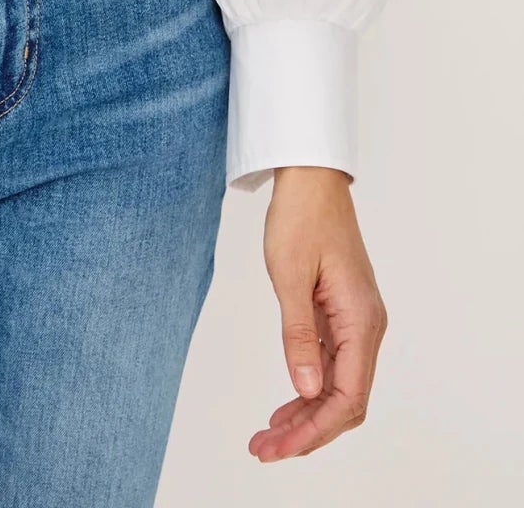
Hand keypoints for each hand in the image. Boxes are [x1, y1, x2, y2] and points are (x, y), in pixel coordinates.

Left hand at [250, 165, 387, 461]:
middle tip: (264, 450)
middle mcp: (367, 327)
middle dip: (308, 431)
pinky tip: (285, 407)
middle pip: (345, 400)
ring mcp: (356, 322)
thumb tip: (306, 388)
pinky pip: (331, 366)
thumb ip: (299, 335)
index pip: (347, 395)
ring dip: (306, 415)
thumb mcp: (289, 276)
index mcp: (361, 320)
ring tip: (268, 438)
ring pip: (338, 387)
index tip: (280, 446)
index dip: (315, 428)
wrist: (311, 179)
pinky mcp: (342, 315)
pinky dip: (308, 390)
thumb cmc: (301, 218)